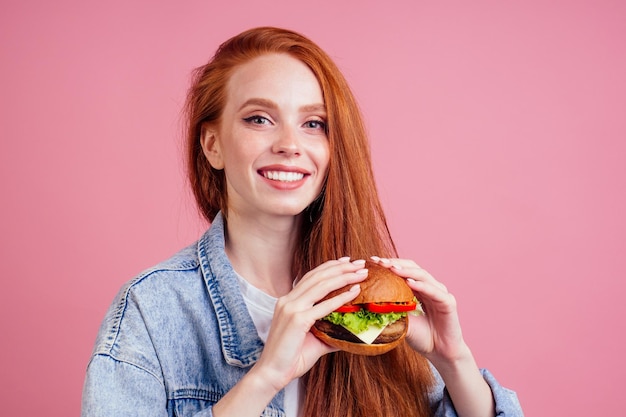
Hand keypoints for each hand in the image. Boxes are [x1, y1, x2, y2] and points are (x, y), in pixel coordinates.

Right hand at [252, 257, 367, 391]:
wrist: (271, 373)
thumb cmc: (290, 358)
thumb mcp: (312, 339)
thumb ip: (329, 331)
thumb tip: (349, 333)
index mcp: (288, 301)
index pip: (311, 276)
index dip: (330, 266)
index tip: (347, 261)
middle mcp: (288, 300)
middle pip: (318, 276)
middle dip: (341, 267)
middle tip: (360, 263)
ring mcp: (291, 308)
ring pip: (321, 285)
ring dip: (344, 277)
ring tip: (361, 273)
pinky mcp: (297, 320)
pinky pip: (323, 305)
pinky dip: (341, 297)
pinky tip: (354, 292)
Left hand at [369, 257, 467, 365]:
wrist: (440, 353)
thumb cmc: (421, 337)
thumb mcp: (401, 321)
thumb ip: (389, 311)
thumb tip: (366, 305)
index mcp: (419, 289)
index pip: (403, 271)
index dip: (389, 265)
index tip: (372, 262)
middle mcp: (430, 287)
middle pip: (412, 268)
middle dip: (395, 263)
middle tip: (380, 262)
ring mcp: (440, 293)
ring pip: (423, 276)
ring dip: (407, 271)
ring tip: (392, 268)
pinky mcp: (448, 302)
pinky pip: (434, 291)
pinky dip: (422, 285)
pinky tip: (409, 282)